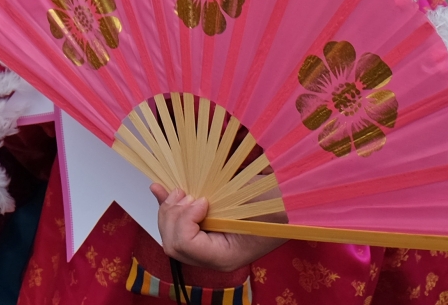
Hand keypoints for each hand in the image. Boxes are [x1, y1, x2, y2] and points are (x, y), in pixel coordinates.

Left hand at [150, 184, 282, 270]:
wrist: (288, 205)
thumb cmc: (275, 205)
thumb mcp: (249, 205)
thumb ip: (217, 203)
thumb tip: (192, 195)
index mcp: (225, 256)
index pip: (185, 245)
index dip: (185, 219)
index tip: (203, 200)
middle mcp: (213, 258)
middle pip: (172, 244)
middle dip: (172, 215)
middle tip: (187, 194)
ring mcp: (207, 248)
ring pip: (170, 236)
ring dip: (169, 210)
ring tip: (180, 192)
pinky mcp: (205, 233)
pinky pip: (178, 226)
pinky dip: (168, 206)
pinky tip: (159, 190)